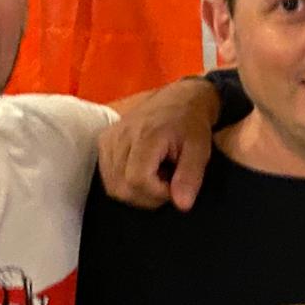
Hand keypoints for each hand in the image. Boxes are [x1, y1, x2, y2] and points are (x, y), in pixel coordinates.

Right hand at [97, 78, 219, 210]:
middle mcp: (121, 136)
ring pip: (112, 186)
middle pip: (121, 188)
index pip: (138, 180)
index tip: (174, 185)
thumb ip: (190, 177)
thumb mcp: (200, 149)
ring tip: (156, 175)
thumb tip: (182, 205)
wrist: (179, 99)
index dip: (158, 193)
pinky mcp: (104, 142)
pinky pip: (107, 176)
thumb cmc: (190, 124)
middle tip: (167, 182)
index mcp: (146, 135)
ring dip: (136, 191)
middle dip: (147, 196)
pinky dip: (124, 182)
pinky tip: (142, 171)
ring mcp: (109, 139)